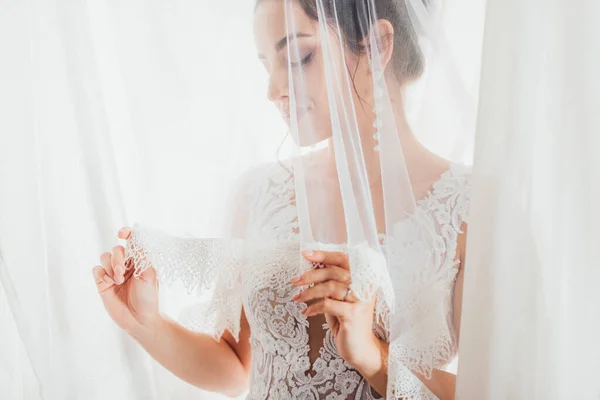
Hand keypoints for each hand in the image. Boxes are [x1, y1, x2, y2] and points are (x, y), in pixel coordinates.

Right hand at [92, 227, 159, 332]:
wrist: (140, 319)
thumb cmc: (148, 297)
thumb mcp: (149, 275)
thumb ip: (142, 256)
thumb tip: (136, 239)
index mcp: (139, 260)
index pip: (132, 241)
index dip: (126, 233)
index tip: (121, 233)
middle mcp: (126, 265)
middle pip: (116, 249)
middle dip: (117, 258)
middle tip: (122, 272)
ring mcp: (113, 274)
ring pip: (104, 257)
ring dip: (110, 266)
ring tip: (117, 280)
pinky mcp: (102, 284)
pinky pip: (96, 270)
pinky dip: (101, 273)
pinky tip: (108, 282)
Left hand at [290, 250, 382, 369]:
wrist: (360, 349)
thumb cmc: (346, 321)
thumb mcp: (337, 298)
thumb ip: (329, 283)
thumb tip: (309, 268)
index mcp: (362, 278)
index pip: (342, 259)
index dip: (324, 255)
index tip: (305, 254)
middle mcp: (364, 286)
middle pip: (334, 272)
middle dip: (311, 274)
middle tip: (295, 280)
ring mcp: (360, 300)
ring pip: (330, 287)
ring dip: (309, 292)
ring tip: (297, 298)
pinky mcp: (353, 314)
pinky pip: (327, 304)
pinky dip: (313, 308)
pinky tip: (305, 313)